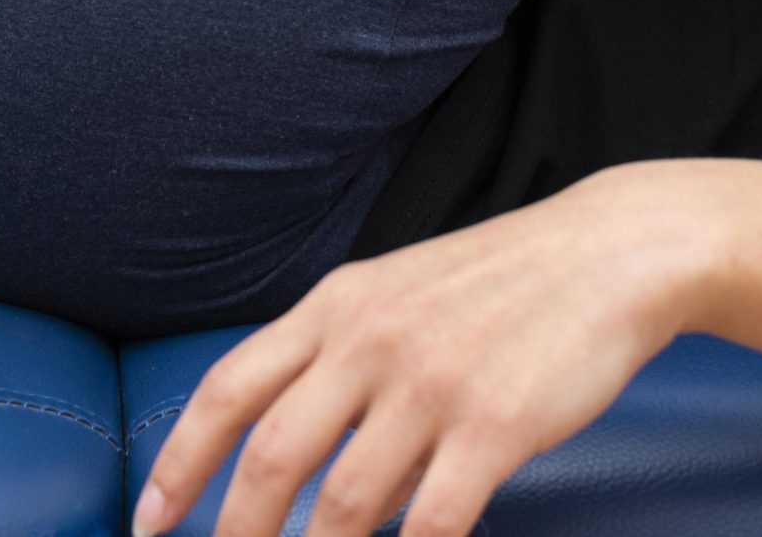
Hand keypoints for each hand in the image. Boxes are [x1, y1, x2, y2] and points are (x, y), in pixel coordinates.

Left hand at [133, 167, 710, 536]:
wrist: (610, 252)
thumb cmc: (502, 284)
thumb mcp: (400, 295)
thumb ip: (342, 363)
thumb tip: (300, 455)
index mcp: (336, 306)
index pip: (229, 388)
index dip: (180, 462)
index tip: (151, 521)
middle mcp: (369, 339)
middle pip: (272, 455)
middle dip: (236, 532)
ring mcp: (431, 383)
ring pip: (345, 503)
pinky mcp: (494, 424)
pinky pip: (434, 521)